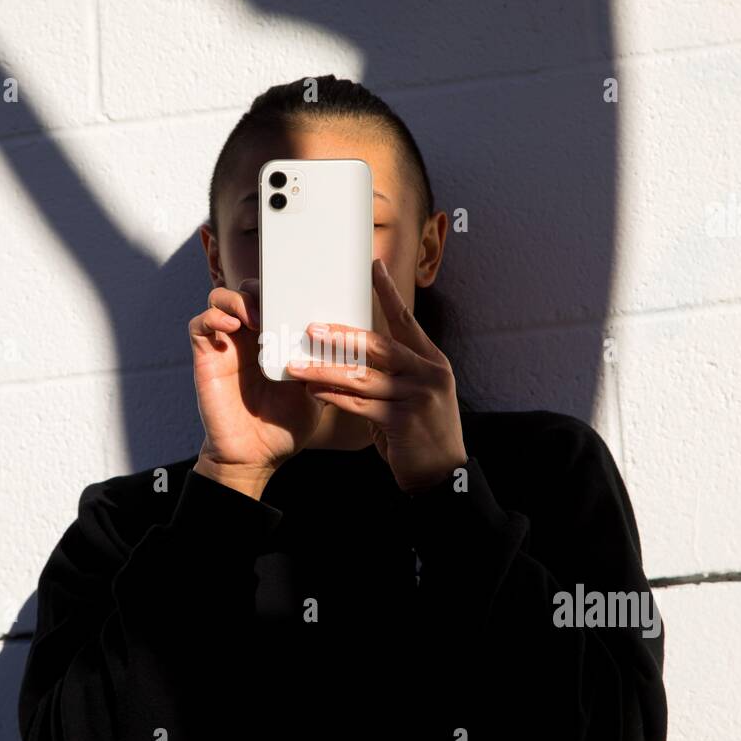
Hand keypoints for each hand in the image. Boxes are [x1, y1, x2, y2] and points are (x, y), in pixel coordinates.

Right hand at [187, 279, 324, 496]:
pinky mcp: (207, 358)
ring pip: (221, 299)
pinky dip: (214, 317)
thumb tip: (348, 341)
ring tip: (255, 317)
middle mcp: (249, 338)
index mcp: (275, 341)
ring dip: (238, 299)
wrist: (256, 457)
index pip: (275, 299)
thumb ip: (327, 367)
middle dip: (262, 288)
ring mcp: (226, 345)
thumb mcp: (316, 392)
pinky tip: (233, 328)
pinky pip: (200, 324)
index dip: (284, 290)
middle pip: (248, 290)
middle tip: (278, 302)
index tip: (302, 293)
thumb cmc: (284, 427)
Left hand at [285, 258, 467, 493]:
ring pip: (364, 377)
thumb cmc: (420, 432)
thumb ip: (391, 373)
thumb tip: (352, 353)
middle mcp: (428, 373)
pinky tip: (314, 393)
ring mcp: (418, 397)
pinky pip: (360, 406)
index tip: (373, 267)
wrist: (442, 474)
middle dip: (342, 335)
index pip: (406, 321)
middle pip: (380, 345)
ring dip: (326, 371)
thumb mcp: (413, 395)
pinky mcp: (403, 421)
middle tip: (312, 327)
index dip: (388, 293)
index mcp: (431, 361)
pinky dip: (335, 398)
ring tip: (299, 366)